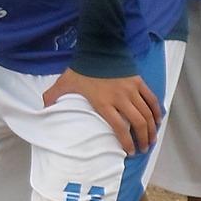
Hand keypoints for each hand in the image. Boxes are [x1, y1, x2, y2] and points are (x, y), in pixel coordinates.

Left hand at [45, 68, 160, 153]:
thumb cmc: (81, 68)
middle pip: (138, 123)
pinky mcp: (138, 81)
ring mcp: (131, 89)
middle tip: (143, 149)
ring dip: (151, 129)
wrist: (98, 48)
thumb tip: (43, 110)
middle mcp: (120, 98)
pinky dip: (157, 111)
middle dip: (142, 139)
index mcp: (103, 102)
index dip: (126, 143)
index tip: (129, 152)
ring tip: (151, 140)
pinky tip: (158, 121)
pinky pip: (151, 99)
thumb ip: (53, 97)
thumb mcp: (64, 83)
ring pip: (147, 113)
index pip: (119, 128)